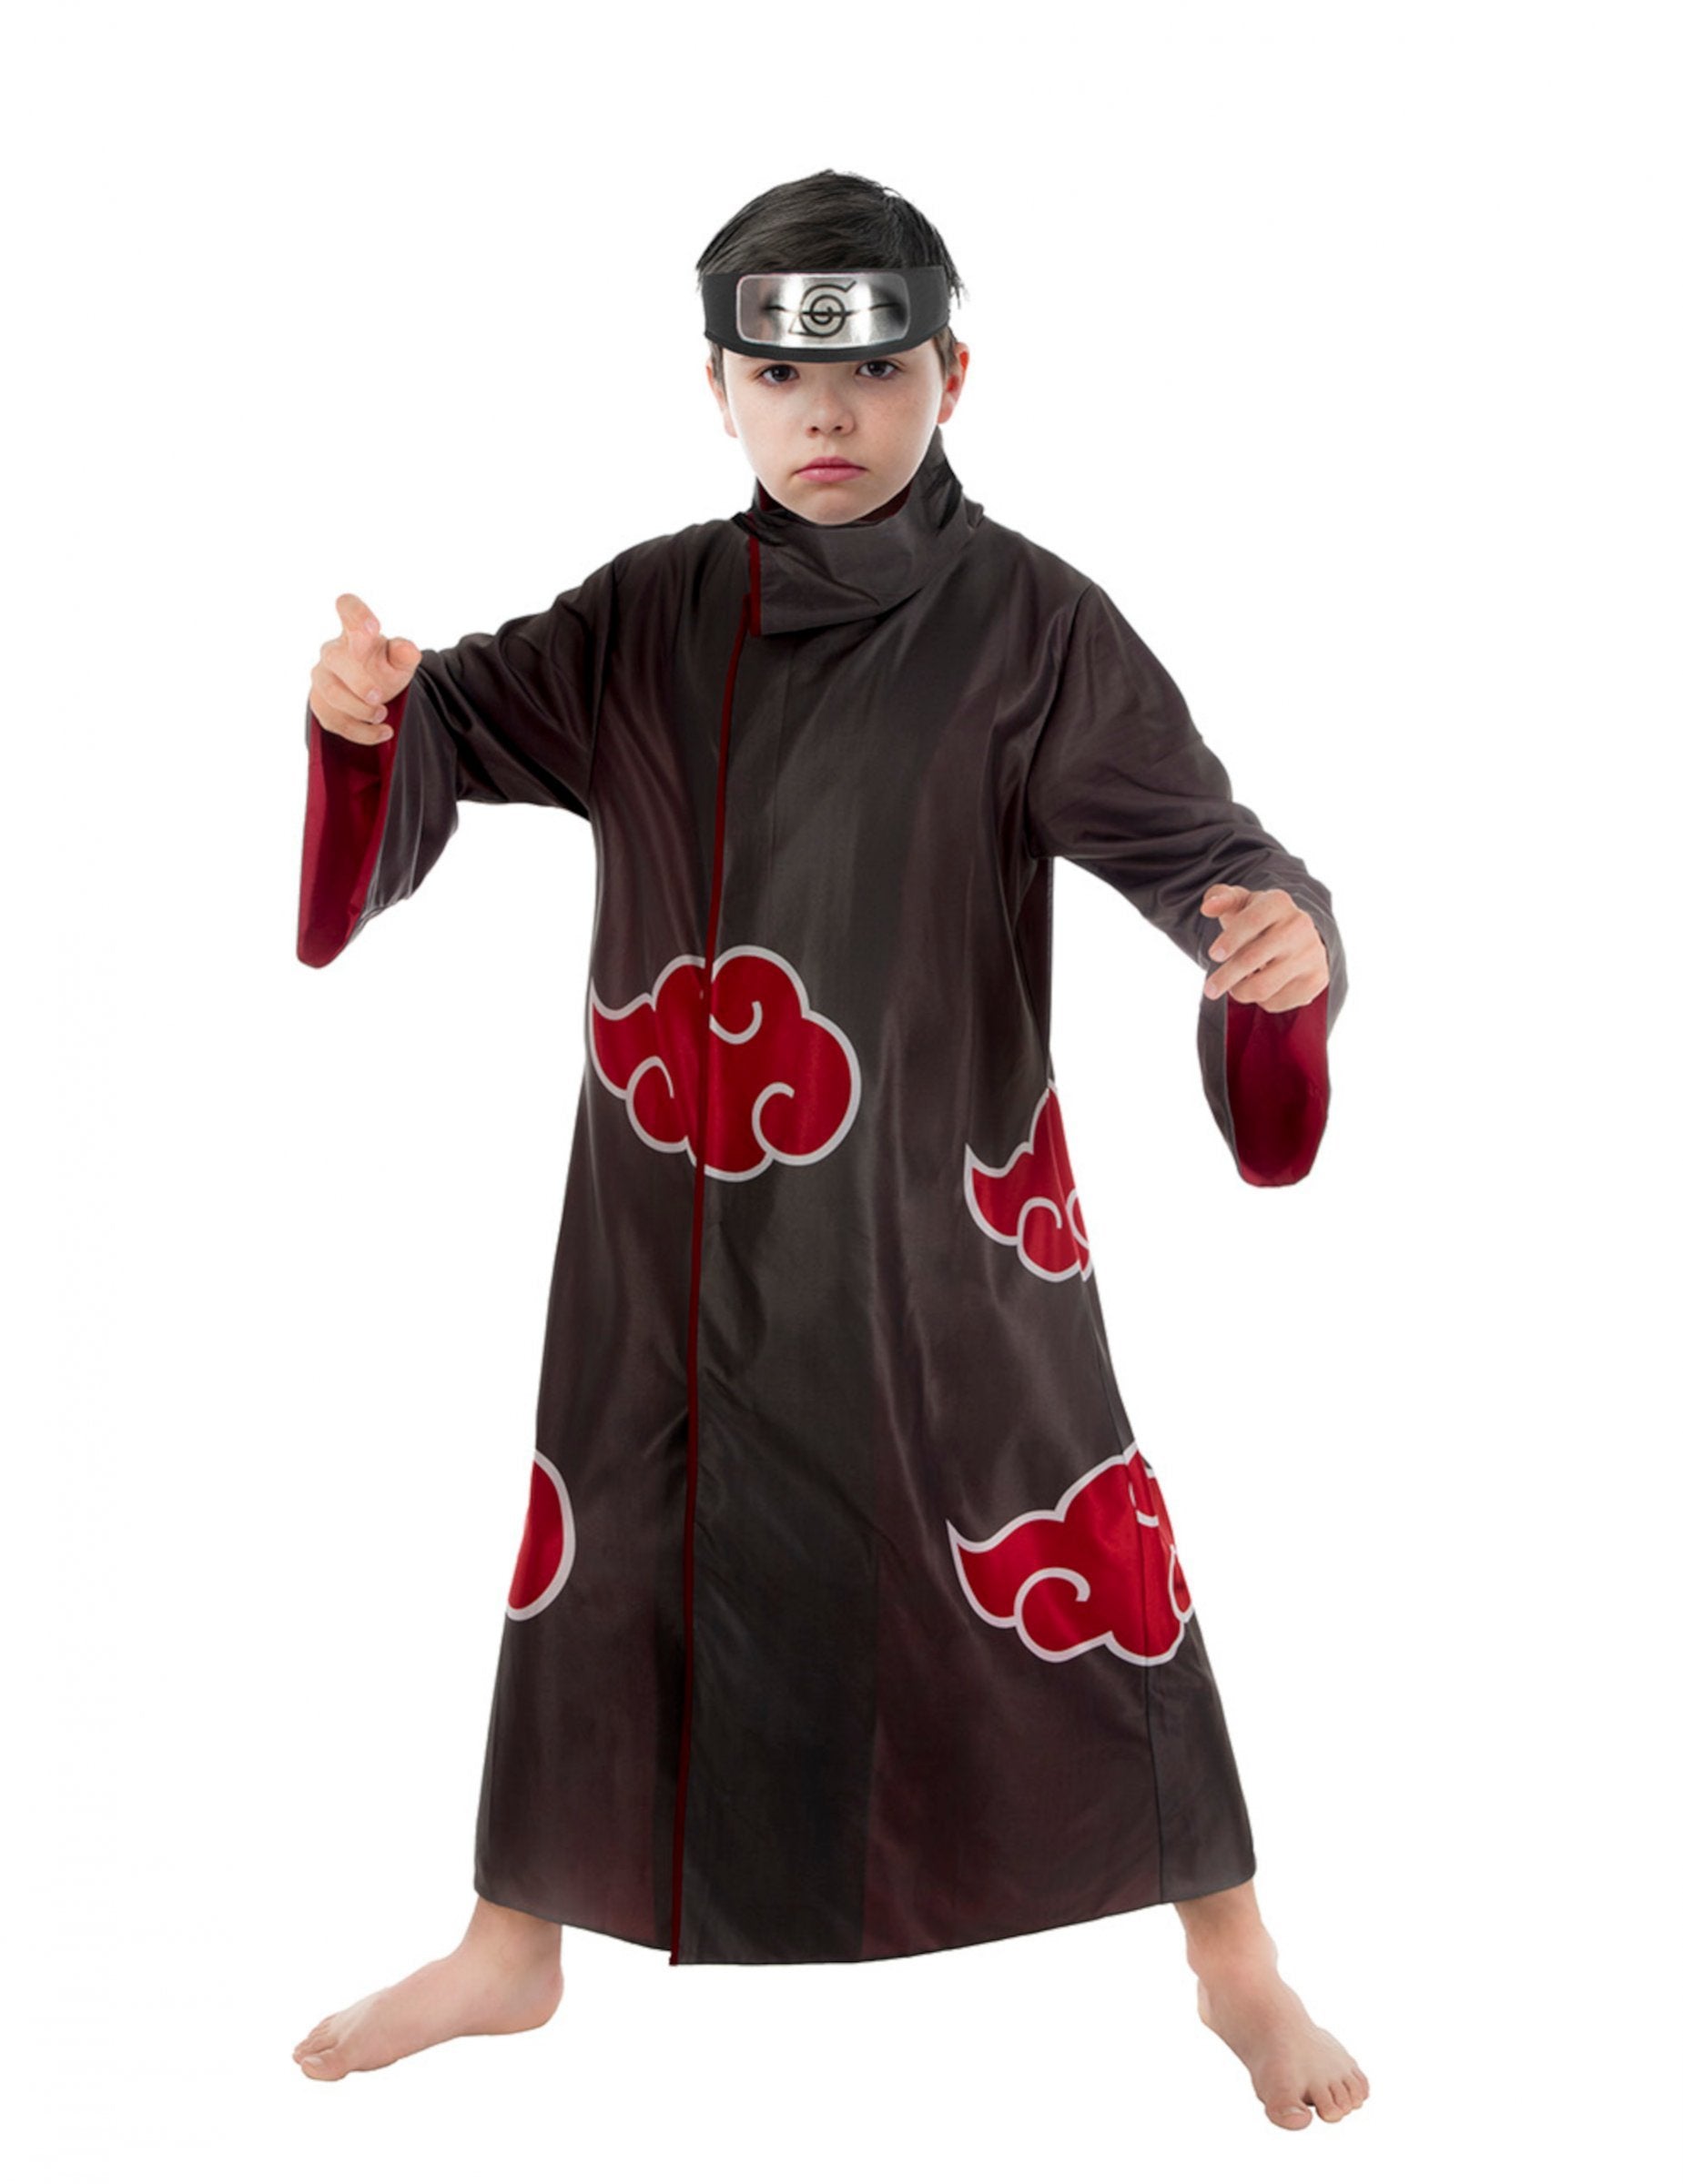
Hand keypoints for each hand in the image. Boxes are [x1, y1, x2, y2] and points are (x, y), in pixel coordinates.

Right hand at [308, 592, 423, 743]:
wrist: (371, 693)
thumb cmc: (383, 668)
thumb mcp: (400, 662)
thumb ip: (404, 654)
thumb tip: (409, 650)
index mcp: (355, 632)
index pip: (348, 607)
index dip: (356, 614)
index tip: (373, 627)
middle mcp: (333, 652)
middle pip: (335, 658)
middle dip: (358, 680)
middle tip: (380, 697)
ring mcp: (323, 678)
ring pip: (331, 693)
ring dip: (359, 709)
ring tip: (382, 715)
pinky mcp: (320, 704)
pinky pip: (334, 720)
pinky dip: (361, 731)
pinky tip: (383, 732)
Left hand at [1200, 883, 1328, 1011]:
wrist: (1298, 937)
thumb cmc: (1258, 920)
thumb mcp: (1240, 903)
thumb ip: (1220, 897)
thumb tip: (1208, 907)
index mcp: (1278, 902)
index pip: (1252, 920)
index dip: (1230, 939)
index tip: (1213, 955)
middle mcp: (1299, 926)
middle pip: (1253, 958)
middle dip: (1225, 977)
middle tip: (1209, 990)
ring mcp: (1311, 953)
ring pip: (1263, 986)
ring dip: (1241, 992)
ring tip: (1236, 987)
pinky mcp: (1317, 979)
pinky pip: (1278, 1002)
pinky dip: (1262, 1001)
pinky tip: (1263, 987)